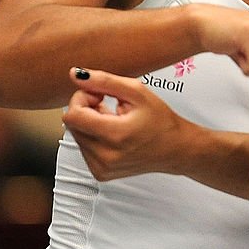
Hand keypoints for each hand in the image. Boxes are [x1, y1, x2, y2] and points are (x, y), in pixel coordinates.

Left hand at [64, 68, 190, 180]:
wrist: (176, 149)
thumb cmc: (161, 121)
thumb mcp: (137, 92)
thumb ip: (104, 81)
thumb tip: (75, 75)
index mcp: (115, 135)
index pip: (72, 114)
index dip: (81, 98)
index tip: (99, 95)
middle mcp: (105, 156)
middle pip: (71, 124)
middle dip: (85, 109)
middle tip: (107, 105)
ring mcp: (102, 168)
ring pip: (76, 135)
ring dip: (89, 123)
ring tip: (113, 120)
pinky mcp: (100, 173)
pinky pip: (83, 148)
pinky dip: (93, 137)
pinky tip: (112, 133)